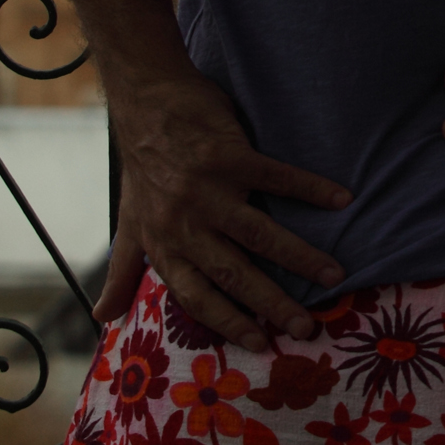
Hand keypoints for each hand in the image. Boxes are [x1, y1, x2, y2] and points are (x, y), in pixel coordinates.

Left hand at [98, 70, 353, 350]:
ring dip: (300, 256)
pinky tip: (340, 200)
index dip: (229, 322)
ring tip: (334, 275)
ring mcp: (209, 189)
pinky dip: (311, 189)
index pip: (197, 296)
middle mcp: (186, 223)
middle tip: (306, 327)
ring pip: (260, 234)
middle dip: (273, 304)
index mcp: (164, 245)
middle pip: (235, 273)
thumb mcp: (128, 223)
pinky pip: (278, 178)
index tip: (261, 343)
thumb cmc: (142, 165)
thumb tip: (103, 318)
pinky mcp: (230, 155)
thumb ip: (121, 271)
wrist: (145, 101)